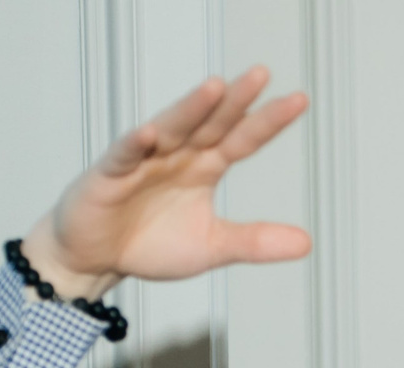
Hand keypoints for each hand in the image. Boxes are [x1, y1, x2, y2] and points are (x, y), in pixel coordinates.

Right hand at [18, 68, 310, 299]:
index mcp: (203, 168)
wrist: (97, 257)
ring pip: (172, 128)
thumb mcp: (212, 247)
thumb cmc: (150, 244)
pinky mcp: (110, 174)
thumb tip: (306, 243)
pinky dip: (137, 144)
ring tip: (215, 88)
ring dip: (192, 109)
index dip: (267, 122)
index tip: (298, 101)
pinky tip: (152, 133)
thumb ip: (255, 242)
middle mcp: (177, 155)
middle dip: (235, 100)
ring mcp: (143, 160)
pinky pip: (125, 155)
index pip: (242, 139)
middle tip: (262, 75)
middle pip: (211, 123)